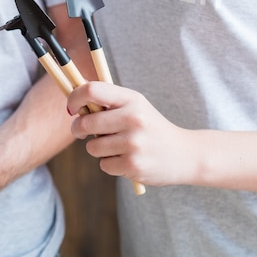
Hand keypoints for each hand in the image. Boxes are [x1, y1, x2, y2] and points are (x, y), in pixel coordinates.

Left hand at [67, 82, 195, 186]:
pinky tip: (127, 159)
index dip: (74, 97)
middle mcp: (133, 119)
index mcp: (132, 99)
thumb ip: (107, 102)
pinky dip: (110, 164)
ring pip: (92, 147)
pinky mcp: (133, 165)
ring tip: (117, 146)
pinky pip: (104, 165)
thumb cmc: (150, 127)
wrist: (185, 154)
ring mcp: (134, 143)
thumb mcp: (135, 106)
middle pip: (86, 123)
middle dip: (78, 128)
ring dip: (98, 148)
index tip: (71, 107)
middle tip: (81, 131)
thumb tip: (73, 103)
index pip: (92, 90)